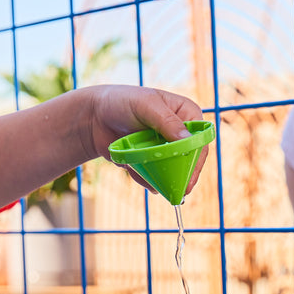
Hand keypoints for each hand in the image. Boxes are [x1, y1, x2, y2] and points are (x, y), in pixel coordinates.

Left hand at [87, 84, 208, 196]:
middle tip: (177, 191)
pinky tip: (142, 178)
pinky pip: (156, 176)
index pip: (200, 139)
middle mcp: (179, 132)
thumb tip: (188, 139)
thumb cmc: (121, 102)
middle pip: (189, 159)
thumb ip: (167, 122)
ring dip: (165, 180)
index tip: (189, 177)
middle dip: (182, 175)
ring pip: (173, 171)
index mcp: (186, 113)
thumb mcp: (146, 106)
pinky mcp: (152, 161)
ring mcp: (165, 148)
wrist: (93, 117)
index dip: (197, 159)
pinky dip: (149, 180)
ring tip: (158, 186)